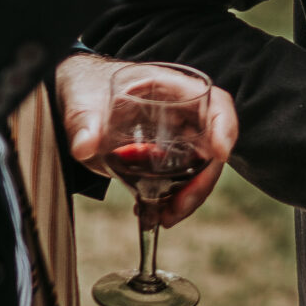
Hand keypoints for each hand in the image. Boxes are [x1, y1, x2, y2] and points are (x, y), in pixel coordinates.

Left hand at [53, 53, 238, 227]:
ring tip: (164, 218)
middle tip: (177, 209)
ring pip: (200, 170)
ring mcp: (178, 138)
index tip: (221, 153)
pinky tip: (149, 212)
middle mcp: (184, 114)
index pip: (215, 103)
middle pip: (212, 147)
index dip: (225, 127)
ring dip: (188, 197)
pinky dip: (171, 199)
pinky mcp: (166, 159)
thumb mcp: (83, 102)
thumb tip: (85, 146)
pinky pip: (180, 181)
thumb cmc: (88, 88)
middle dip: (201, 182)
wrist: (81, 101)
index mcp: (172, 88)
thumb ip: (84, 122)